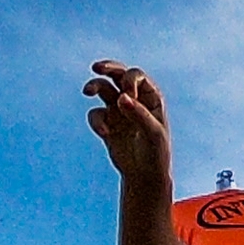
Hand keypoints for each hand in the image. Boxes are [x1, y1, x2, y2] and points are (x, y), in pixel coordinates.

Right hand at [84, 60, 171, 181]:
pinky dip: (96, 121)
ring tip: (87, 92)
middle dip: (107, 68)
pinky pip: (96, 114)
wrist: (145, 176)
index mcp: (151, 97)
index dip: (129, 81)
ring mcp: (119, 110)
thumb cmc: (156, 153)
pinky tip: (105, 133)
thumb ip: (138, 114)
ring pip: (103, 89)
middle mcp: (134, 99)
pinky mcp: (107, 123)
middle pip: (118, 75)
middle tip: (96, 67)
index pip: (136, 76)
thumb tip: (121, 97)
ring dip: (94, 86)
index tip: (127, 95)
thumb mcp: (153, 134)